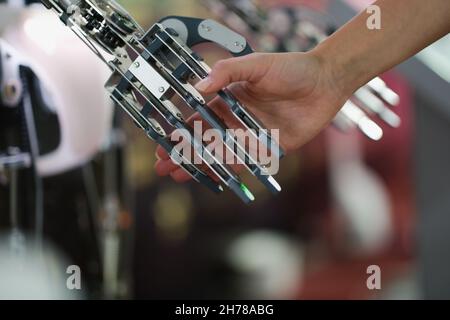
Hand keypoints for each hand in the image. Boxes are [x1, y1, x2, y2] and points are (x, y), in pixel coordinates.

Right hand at [155, 52, 348, 181]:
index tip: (164, 142)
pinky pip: (246, 162)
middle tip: (164, 167)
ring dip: (200, 165)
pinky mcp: (270, 148)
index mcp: (229, 100)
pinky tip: (212, 177)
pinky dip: (228, 170)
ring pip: (220, 155)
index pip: (199, 119)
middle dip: (183, 153)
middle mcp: (238, 120)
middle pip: (205, 141)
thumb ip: (226, 73)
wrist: (324, 81)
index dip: (181, 131)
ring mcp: (252, 136)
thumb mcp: (255, 65)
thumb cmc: (291, 68)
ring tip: (179, 176)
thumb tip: (197, 87)